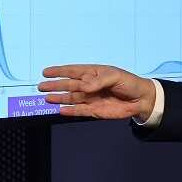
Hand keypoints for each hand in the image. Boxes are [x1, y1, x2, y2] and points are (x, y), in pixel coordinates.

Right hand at [38, 64, 155, 120]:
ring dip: (59, 98)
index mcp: (93, 73)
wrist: (141, 99)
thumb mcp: (115, 76)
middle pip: (69, 85)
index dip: (59, 71)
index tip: (46, 72)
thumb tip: (83, 86)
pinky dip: (70, 111)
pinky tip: (60, 109)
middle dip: (55, 86)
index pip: (73, 71)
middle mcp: (89, 85)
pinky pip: (79, 111)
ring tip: (46, 98)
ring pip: (71, 98)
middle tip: (41, 86)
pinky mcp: (95, 110)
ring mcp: (91, 98)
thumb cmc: (129, 83)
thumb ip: (98, 81)